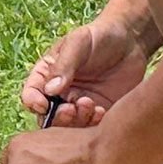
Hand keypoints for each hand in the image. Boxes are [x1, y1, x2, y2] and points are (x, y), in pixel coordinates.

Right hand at [21, 20, 151, 126]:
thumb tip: (50, 90)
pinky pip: (90, 127)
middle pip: (47, 116)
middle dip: (57, 117)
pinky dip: (93, 124)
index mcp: (47, 75)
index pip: (31, 94)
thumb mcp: (78, 43)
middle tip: (71, 109)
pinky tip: (102, 111)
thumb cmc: (99, 36)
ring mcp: (78, 104)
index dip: (33, 102)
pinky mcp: (98, 112)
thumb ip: (64, 65)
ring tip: (89, 104)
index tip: (45, 104)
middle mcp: (60, 93)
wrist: (131, 40)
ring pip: (68, 125)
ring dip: (76, 121)